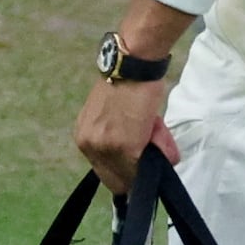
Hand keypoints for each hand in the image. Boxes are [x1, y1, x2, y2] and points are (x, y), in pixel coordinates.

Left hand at [71, 0, 187, 189]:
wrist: (132, 64)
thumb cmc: (128, 83)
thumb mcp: (113, 115)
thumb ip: (119, 138)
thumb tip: (141, 158)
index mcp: (84, 136)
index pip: (104, 171)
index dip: (126, 171)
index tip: (141, 162)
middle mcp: (88, 145)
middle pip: (116, 180)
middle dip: (138, 170)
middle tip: (152, 146)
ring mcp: (105, 148)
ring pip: (133, 174)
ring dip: (152, 158)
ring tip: (156, 131)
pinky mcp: (124, 148)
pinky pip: (145, 166)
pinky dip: (160, 154)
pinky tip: (159, 132)